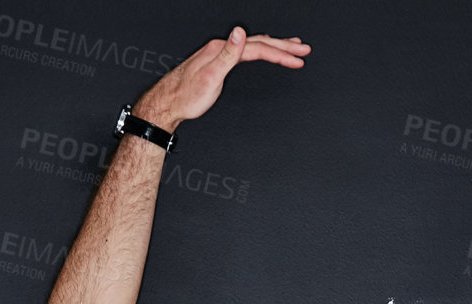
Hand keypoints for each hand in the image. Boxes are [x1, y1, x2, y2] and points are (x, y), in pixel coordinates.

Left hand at [133, 27, 309, 131]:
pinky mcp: (216, 62)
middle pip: (258, 43)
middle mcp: (220, 48)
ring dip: (274, 46)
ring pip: (253, 46)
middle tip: (303, 49)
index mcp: (221, 50)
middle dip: (283, 46)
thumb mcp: (210, 76)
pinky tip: (261, 51)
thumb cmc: (187, 96)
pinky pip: (245, 52)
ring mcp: (218, 54)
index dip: (281, 53)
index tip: (299, 59)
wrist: (168, 103)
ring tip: (290, 46)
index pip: (258, 48)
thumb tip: (241, 32)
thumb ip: (228, 53)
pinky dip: (259, 50)